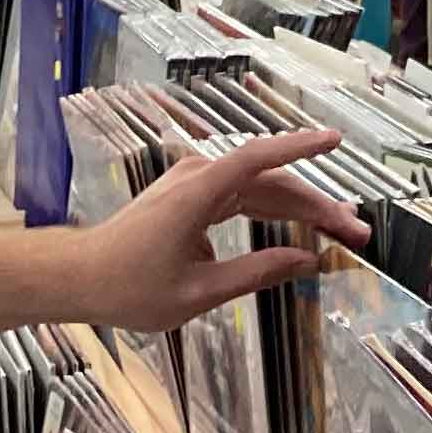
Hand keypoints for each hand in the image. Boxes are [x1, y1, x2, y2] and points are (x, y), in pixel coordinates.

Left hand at [66, 129, 370, 329]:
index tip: (335, 140)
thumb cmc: (127, 287)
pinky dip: (272, 211)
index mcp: (197, 194)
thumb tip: (306, 261)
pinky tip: (297, 230)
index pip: (259, 158)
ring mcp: (192, 185)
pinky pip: (241, 197)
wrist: (76, 278)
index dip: (300, 147)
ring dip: (299, 209)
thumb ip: (257, 273)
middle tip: (355, 232)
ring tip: (339, 233)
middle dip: (318, 205)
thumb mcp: (198, 293)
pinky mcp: (189, 198)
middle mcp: (197, 178)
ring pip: (260, 190)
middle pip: (271, 182)